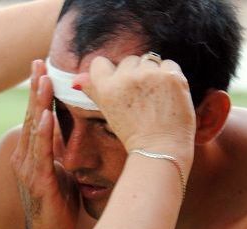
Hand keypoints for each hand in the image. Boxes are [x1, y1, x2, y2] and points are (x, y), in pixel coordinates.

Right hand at [10, 60, 78, 228]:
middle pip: (30, 117)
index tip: (41, 69)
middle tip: (39, 64)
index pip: (34, 117)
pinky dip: (42, 134)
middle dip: (35, 90)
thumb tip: (69, 132)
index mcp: (30, 156)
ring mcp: (29, 170)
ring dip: (38, 105)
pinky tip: (44, 117)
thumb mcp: (60, 173)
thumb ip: (59, 152)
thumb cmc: (57, 208)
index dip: (37, 93)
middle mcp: (25, 159)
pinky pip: (40, 153)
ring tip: (43, 82)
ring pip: (34, 131)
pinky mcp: (38, 182)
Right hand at [74, 54, 195, 168]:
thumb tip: (76, 80)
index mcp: (106, 88)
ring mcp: (150, 75)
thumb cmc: (133, 133)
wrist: (161, 149)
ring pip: (150, 60)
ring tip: (156, 96)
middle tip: (141, 98)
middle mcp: (126, 78)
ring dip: (154, 74)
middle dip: (136, 74)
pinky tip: (169, 95)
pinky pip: (169, 65)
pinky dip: (170, 77)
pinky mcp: (171, 76)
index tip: (121, 87)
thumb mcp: (108, 112)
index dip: (111, 73)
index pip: (100, 63)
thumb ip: (92, 91)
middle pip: (129, 61)